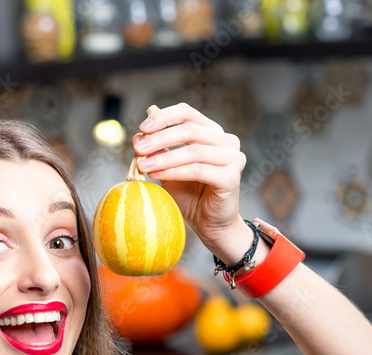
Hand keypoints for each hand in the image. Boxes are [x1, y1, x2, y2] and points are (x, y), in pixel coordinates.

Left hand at [131, 103, 245, 249]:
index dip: (163, 117)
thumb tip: (137, 136)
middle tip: (138, 149)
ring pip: (193, 151)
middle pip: (189, 130)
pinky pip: (198, 170)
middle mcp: (226, 141)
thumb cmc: (190, 195)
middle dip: (160, 138)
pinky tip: (156, 176)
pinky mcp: (232, 177)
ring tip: (143, 165)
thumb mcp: (167, 170)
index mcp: (211, 132)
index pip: (187, 113)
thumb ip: (157, 152)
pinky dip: (175, 172)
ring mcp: (233, 158)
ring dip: (165, 158)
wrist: (209, 224)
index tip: (142, 127)